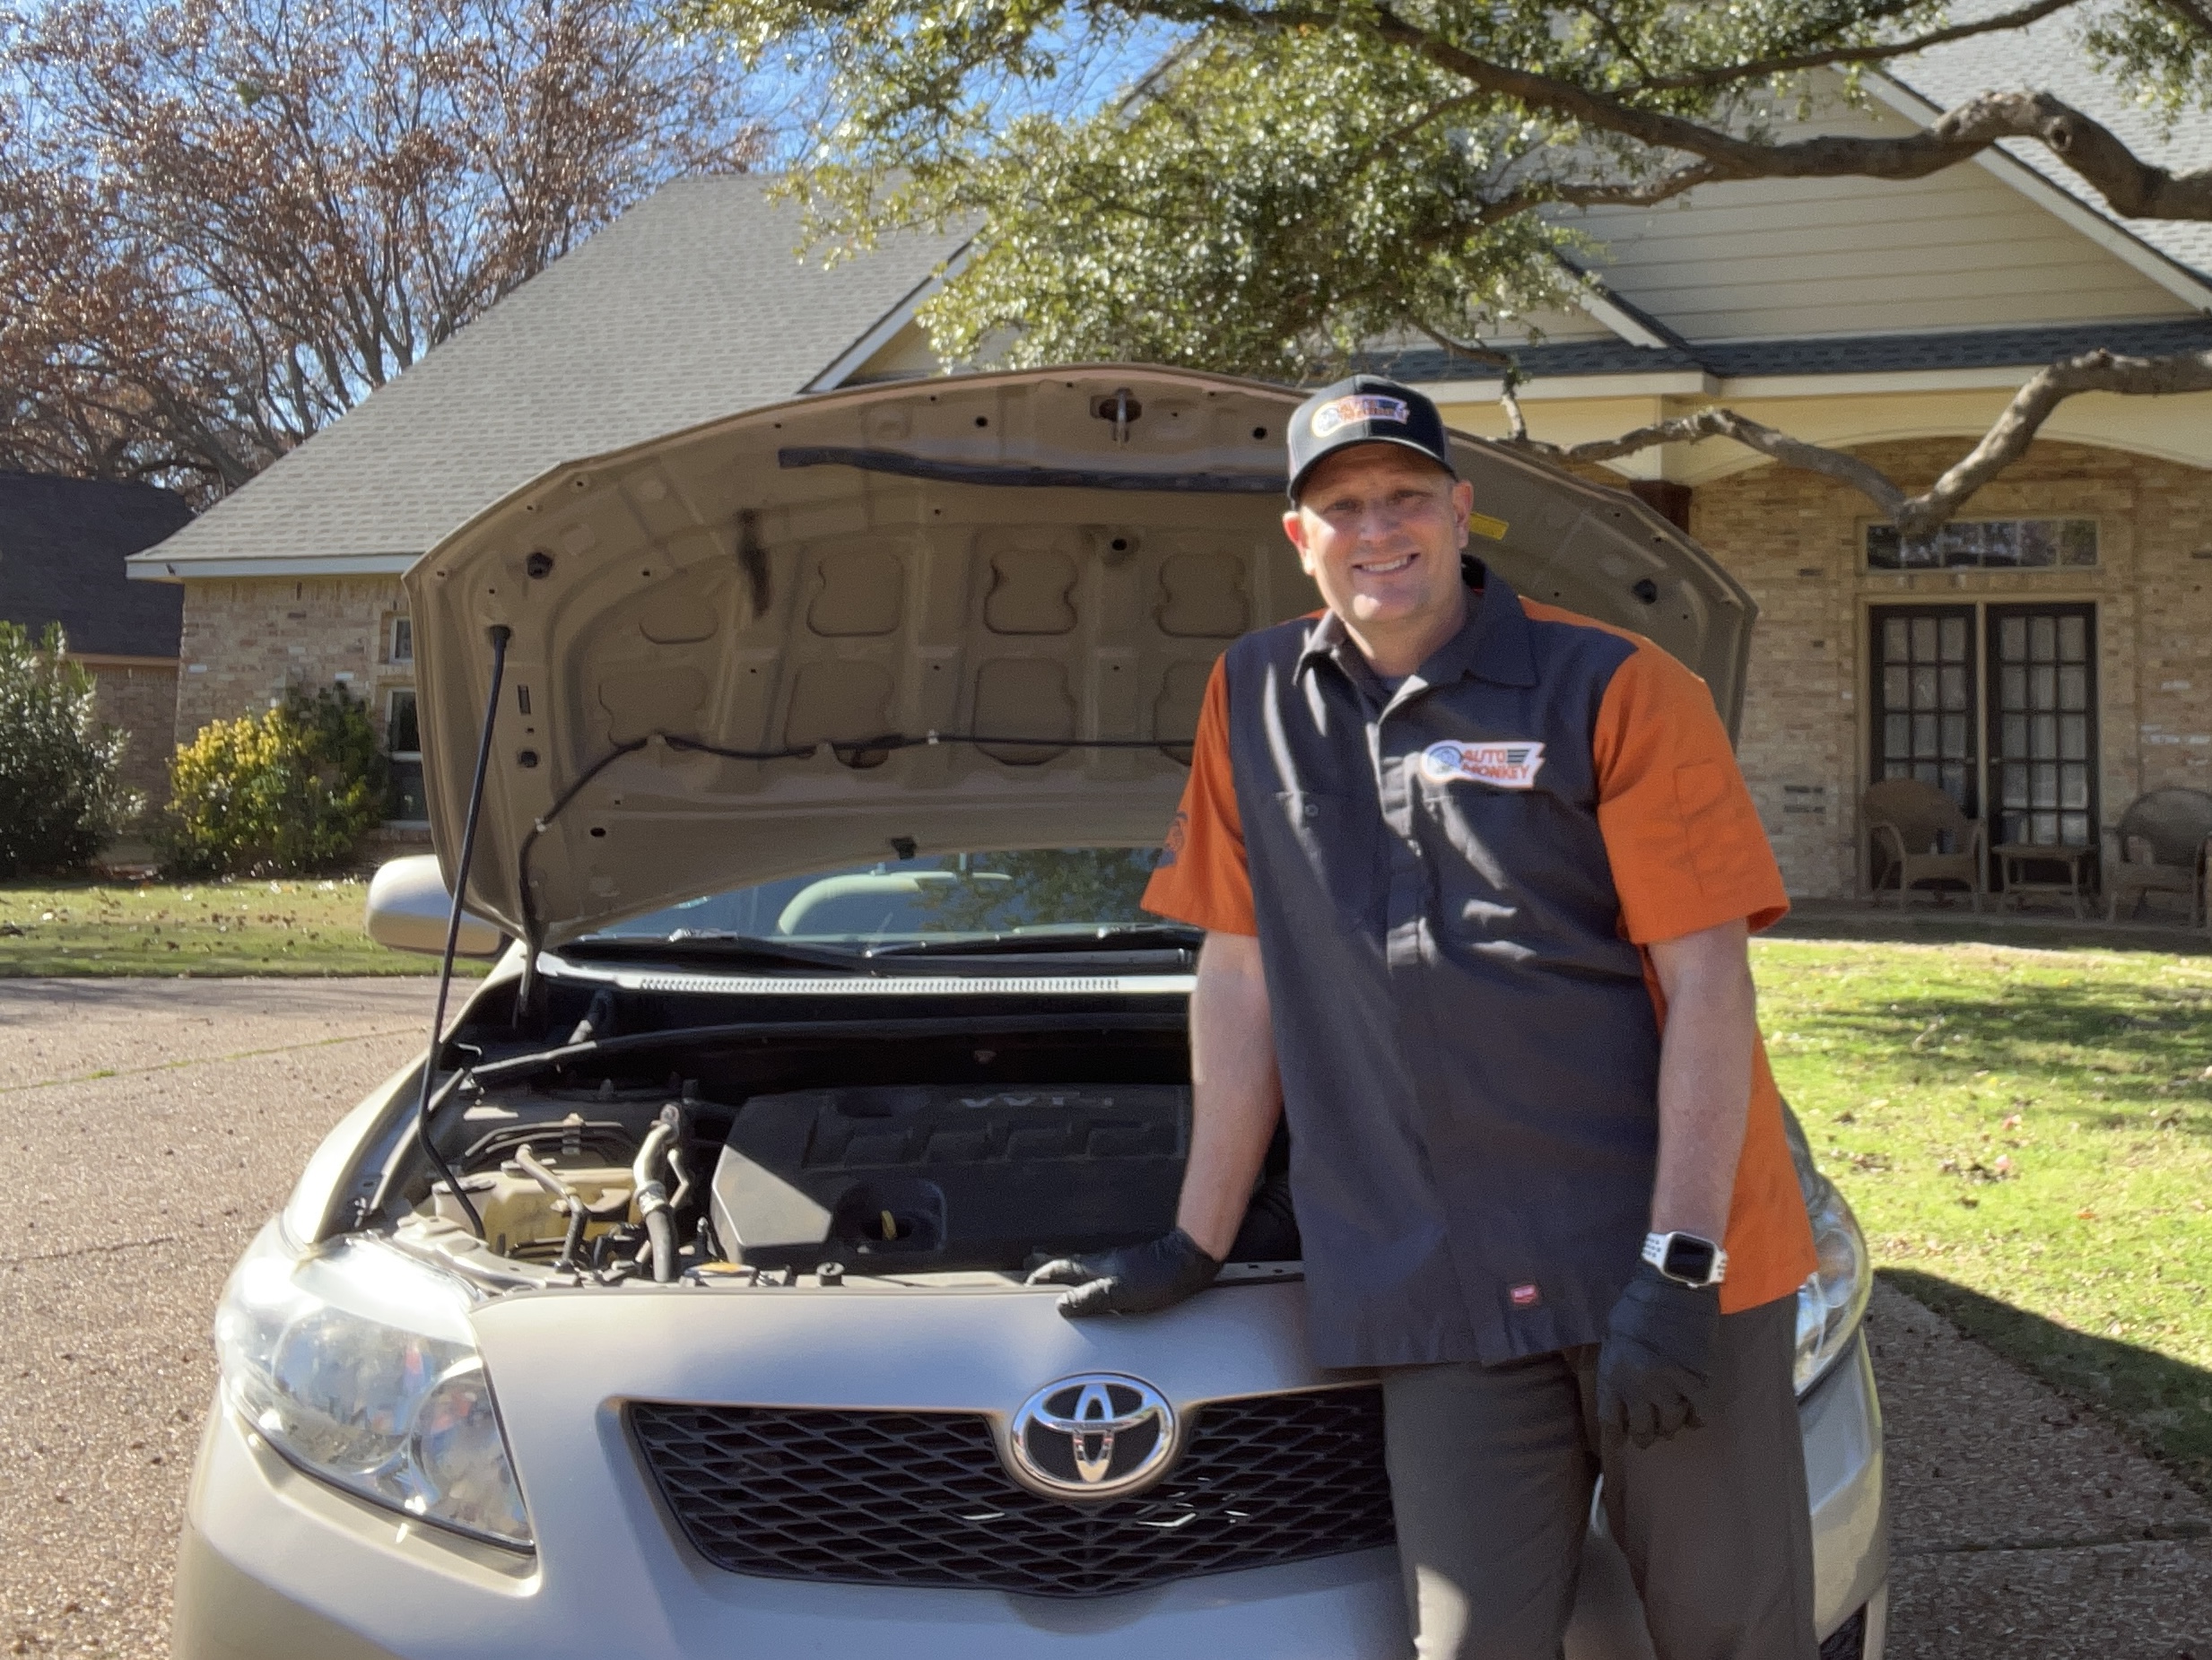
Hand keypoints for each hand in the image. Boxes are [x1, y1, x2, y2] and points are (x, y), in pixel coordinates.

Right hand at [1026, 1229, 1222, 1317]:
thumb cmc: (1159, 1278)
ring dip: (1068, 1274)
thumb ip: (1090, 1298)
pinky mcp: (1133, 1272)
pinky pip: (1100, 1276)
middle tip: (1032, 1265)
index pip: (1061, 1269)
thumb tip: (1060, 1305)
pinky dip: (1087, 1279)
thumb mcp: (1121, 1293)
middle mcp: (1105, 1265)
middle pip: (1071, 1266)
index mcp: (1097, 1268)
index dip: (1042, 1275)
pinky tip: (1096, 1287)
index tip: (1026, 1282)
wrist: (1190, 1261)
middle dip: (1050, 1267)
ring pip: (1085, 1270)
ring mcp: (1119, 1267)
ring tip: (1058, 1279)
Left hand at [1596, 1262, 1720, 1447]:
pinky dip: (1698, 1418)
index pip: (1611, 1419)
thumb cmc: (1637, 1304)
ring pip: (1671, 1423)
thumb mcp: (1612, 1335)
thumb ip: (1614, 1365)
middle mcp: (1639, 1385)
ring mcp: (1670, 1383)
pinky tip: (1695, 1418)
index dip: (1616, 1436)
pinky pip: (1700, 1411)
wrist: (1672, 1284)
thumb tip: (1619, 1391)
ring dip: (1671, 1427)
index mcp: (1613, 1373)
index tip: (1619, 1443)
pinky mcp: (1698, 1377)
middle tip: (1648, 1437)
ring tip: (1671, 1425)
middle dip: (1645, 1436)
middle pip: (1643, 1428)